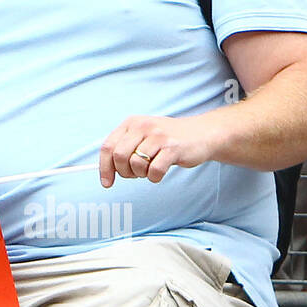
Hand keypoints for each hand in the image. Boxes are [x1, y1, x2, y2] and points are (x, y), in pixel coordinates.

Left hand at [99, 114, 217, 187]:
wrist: (202, 133)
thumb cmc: (168, 139)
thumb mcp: (143, 136)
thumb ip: (125, 148)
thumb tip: (106, 171)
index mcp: (131, 123)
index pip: (108, 147)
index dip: (104, 168)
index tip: (106, 183)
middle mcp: (142, 126)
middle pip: (119, 157)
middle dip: (124, 172)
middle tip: (135, 174)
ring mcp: (158, 136)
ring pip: (136, 164)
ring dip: (141, 174)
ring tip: (150, 170)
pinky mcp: (172, 148)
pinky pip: (154, 171)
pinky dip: (155, 177)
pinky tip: (160, 172)